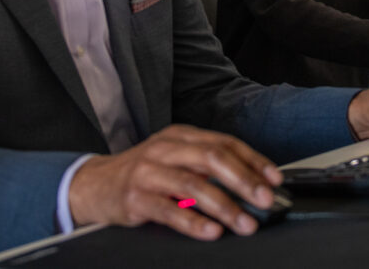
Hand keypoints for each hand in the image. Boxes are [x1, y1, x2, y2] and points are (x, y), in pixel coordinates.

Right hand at [68, 124, 281, 239]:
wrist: (93, 185)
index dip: (252, 160)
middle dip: (243, 180)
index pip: (224, 143)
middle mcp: (165, 149)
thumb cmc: (143, 174)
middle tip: (264, 200)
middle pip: (212, 158)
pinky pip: (168, 211)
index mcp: (180, 136)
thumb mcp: (174, 160)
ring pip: (193, 184)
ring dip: (224, 205)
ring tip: (244, 223)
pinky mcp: (134, 198)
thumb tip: (252, 185)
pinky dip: (193, 222)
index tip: (274, 179)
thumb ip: (206, 167)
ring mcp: (148, 172)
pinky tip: (211, 231)